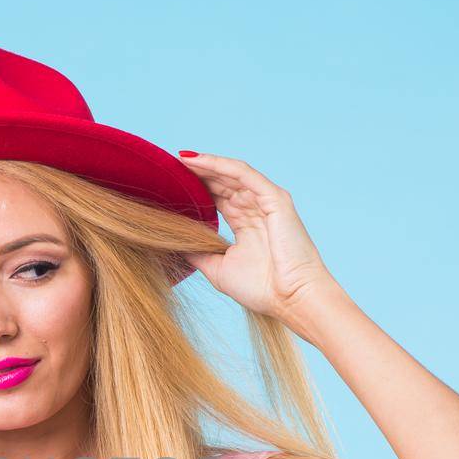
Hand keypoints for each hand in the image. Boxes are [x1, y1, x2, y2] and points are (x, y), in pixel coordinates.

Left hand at [176, 151, 337, 317]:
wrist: (291, 299)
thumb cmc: (262, 289)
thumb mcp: (218, 269)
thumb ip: (198, 254)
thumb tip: (174, 246)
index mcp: (246, 224)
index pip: (218, 198)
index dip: (196, 188)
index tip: (169, 183)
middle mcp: (257, 209)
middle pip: (222, 182)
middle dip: (196, 173)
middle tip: (168, 166)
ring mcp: (267, 201)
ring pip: (231, 174)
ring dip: (204, 165)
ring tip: (178, 159)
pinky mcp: (275, 198)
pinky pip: (243, 174)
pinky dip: (220, 165)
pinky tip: (197, 161)